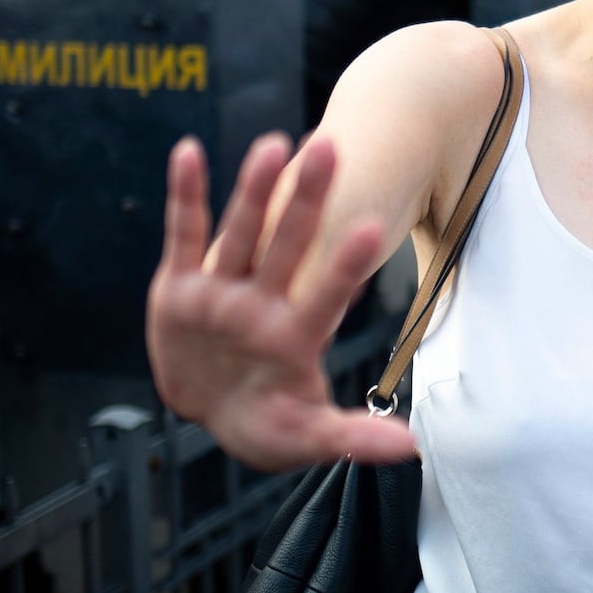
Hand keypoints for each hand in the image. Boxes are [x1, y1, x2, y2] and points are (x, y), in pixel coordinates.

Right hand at [145, 134, 416, 470]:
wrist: (213, 411)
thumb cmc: (266, 422)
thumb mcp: (306, 437)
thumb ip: (351, 438)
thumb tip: (411, 449)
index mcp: (296, 335)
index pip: (327, 295)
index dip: (345, 266)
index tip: (373, 229)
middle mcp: (262, 303)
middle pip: (288, 244)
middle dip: (307, 200)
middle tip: (329, 147)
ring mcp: (223, 290)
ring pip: (242, 231)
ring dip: (254, 189)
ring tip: (273, 144)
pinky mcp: (182, 286)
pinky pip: (185, 234)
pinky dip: (185, 194)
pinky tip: (188, 152)